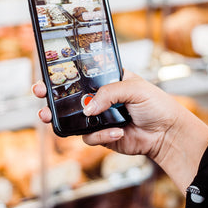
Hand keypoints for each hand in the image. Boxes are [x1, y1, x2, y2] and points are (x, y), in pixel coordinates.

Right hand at [33, 70, 176, 157]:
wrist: (167, 134)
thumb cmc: (156, 105)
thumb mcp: (135, 88)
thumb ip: (109, 93)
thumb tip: (88, 108)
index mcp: (108, 80)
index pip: (83, 73)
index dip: (65, 72)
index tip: (50, 71)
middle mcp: (101, 98)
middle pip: (70, 96)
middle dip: (52, 95)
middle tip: (40, 92)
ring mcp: (99, 118)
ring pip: (72, 118)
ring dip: (61, 118)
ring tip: (49, 116)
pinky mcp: (102, 136)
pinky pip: (88, 137)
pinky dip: (101, 135)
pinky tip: (118, 132)